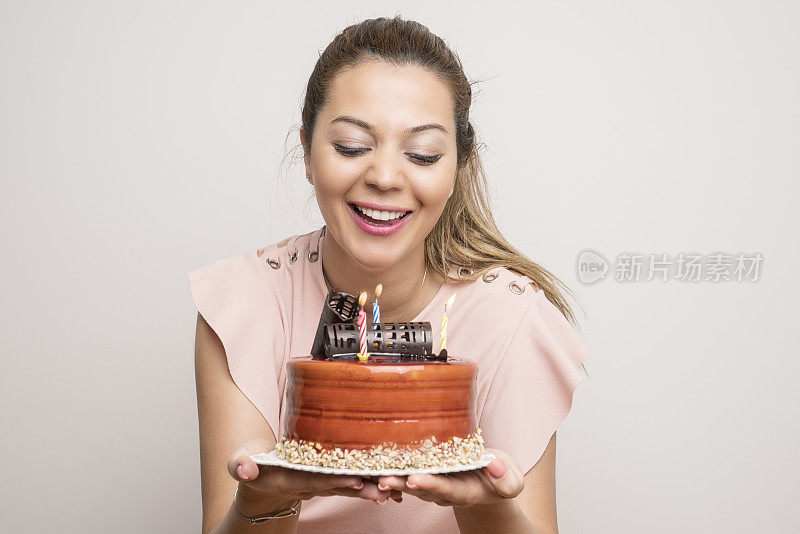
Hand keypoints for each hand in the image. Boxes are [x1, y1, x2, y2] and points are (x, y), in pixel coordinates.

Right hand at [229, 438, 400, 510]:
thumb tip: (243, 468)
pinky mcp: (327, 480)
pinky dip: (368, 485)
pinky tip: (389, 487)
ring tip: (389, 492)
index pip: (313, 480)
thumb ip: (240, 464)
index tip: (352, 479)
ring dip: (368, 490)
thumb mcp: (238, 462)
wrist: (260, 478)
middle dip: (358, 489)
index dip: (332, 480)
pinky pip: (349, 483)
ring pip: (346, 487)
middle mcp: (307, 485)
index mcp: (288, 479)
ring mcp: (319, 484)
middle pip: (336, 487)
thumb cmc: (250, 463)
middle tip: (380, 490)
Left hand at [376, 448, 522, 507]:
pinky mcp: (427, 472)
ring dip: (393, 478)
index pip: (446, 490)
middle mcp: (445, 491)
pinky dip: (393, 469)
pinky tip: (376, 461)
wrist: (491, 477)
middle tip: (384, 478)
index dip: (431, 485)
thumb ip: (508, 480)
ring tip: (375, 471)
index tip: (415, 480)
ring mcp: (434, 483)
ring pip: (410, 482)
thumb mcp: (512, 478)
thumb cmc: (501, 473)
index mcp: (466, 491)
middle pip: (421, 489)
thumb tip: (497, 468)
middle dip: (402, 484)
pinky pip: (408, 472)